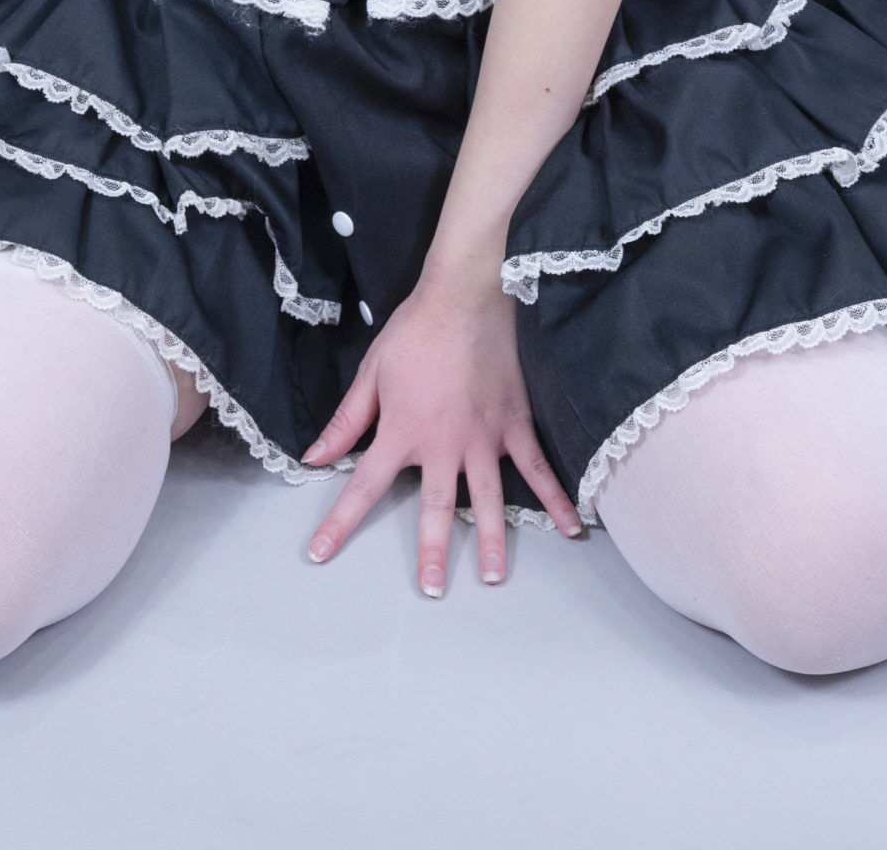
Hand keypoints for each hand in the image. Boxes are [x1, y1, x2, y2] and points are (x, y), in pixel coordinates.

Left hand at [302, 270, 581, 594]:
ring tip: (492, 578)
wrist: (466, 295)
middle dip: (431, 553)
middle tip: (431, 591)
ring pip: (487, 500)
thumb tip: (315, 456)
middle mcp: (443, 445)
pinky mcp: (515, 424)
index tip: (321, 555)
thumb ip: (347, 421)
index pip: (364, 487)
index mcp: (402, 432)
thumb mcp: (372, 374)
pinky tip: (571, 528)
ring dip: (489, 540)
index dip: (340, 523)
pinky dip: (556, 498)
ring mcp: (484, 438)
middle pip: (434, 509)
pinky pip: (538, 467)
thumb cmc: (415, 331)